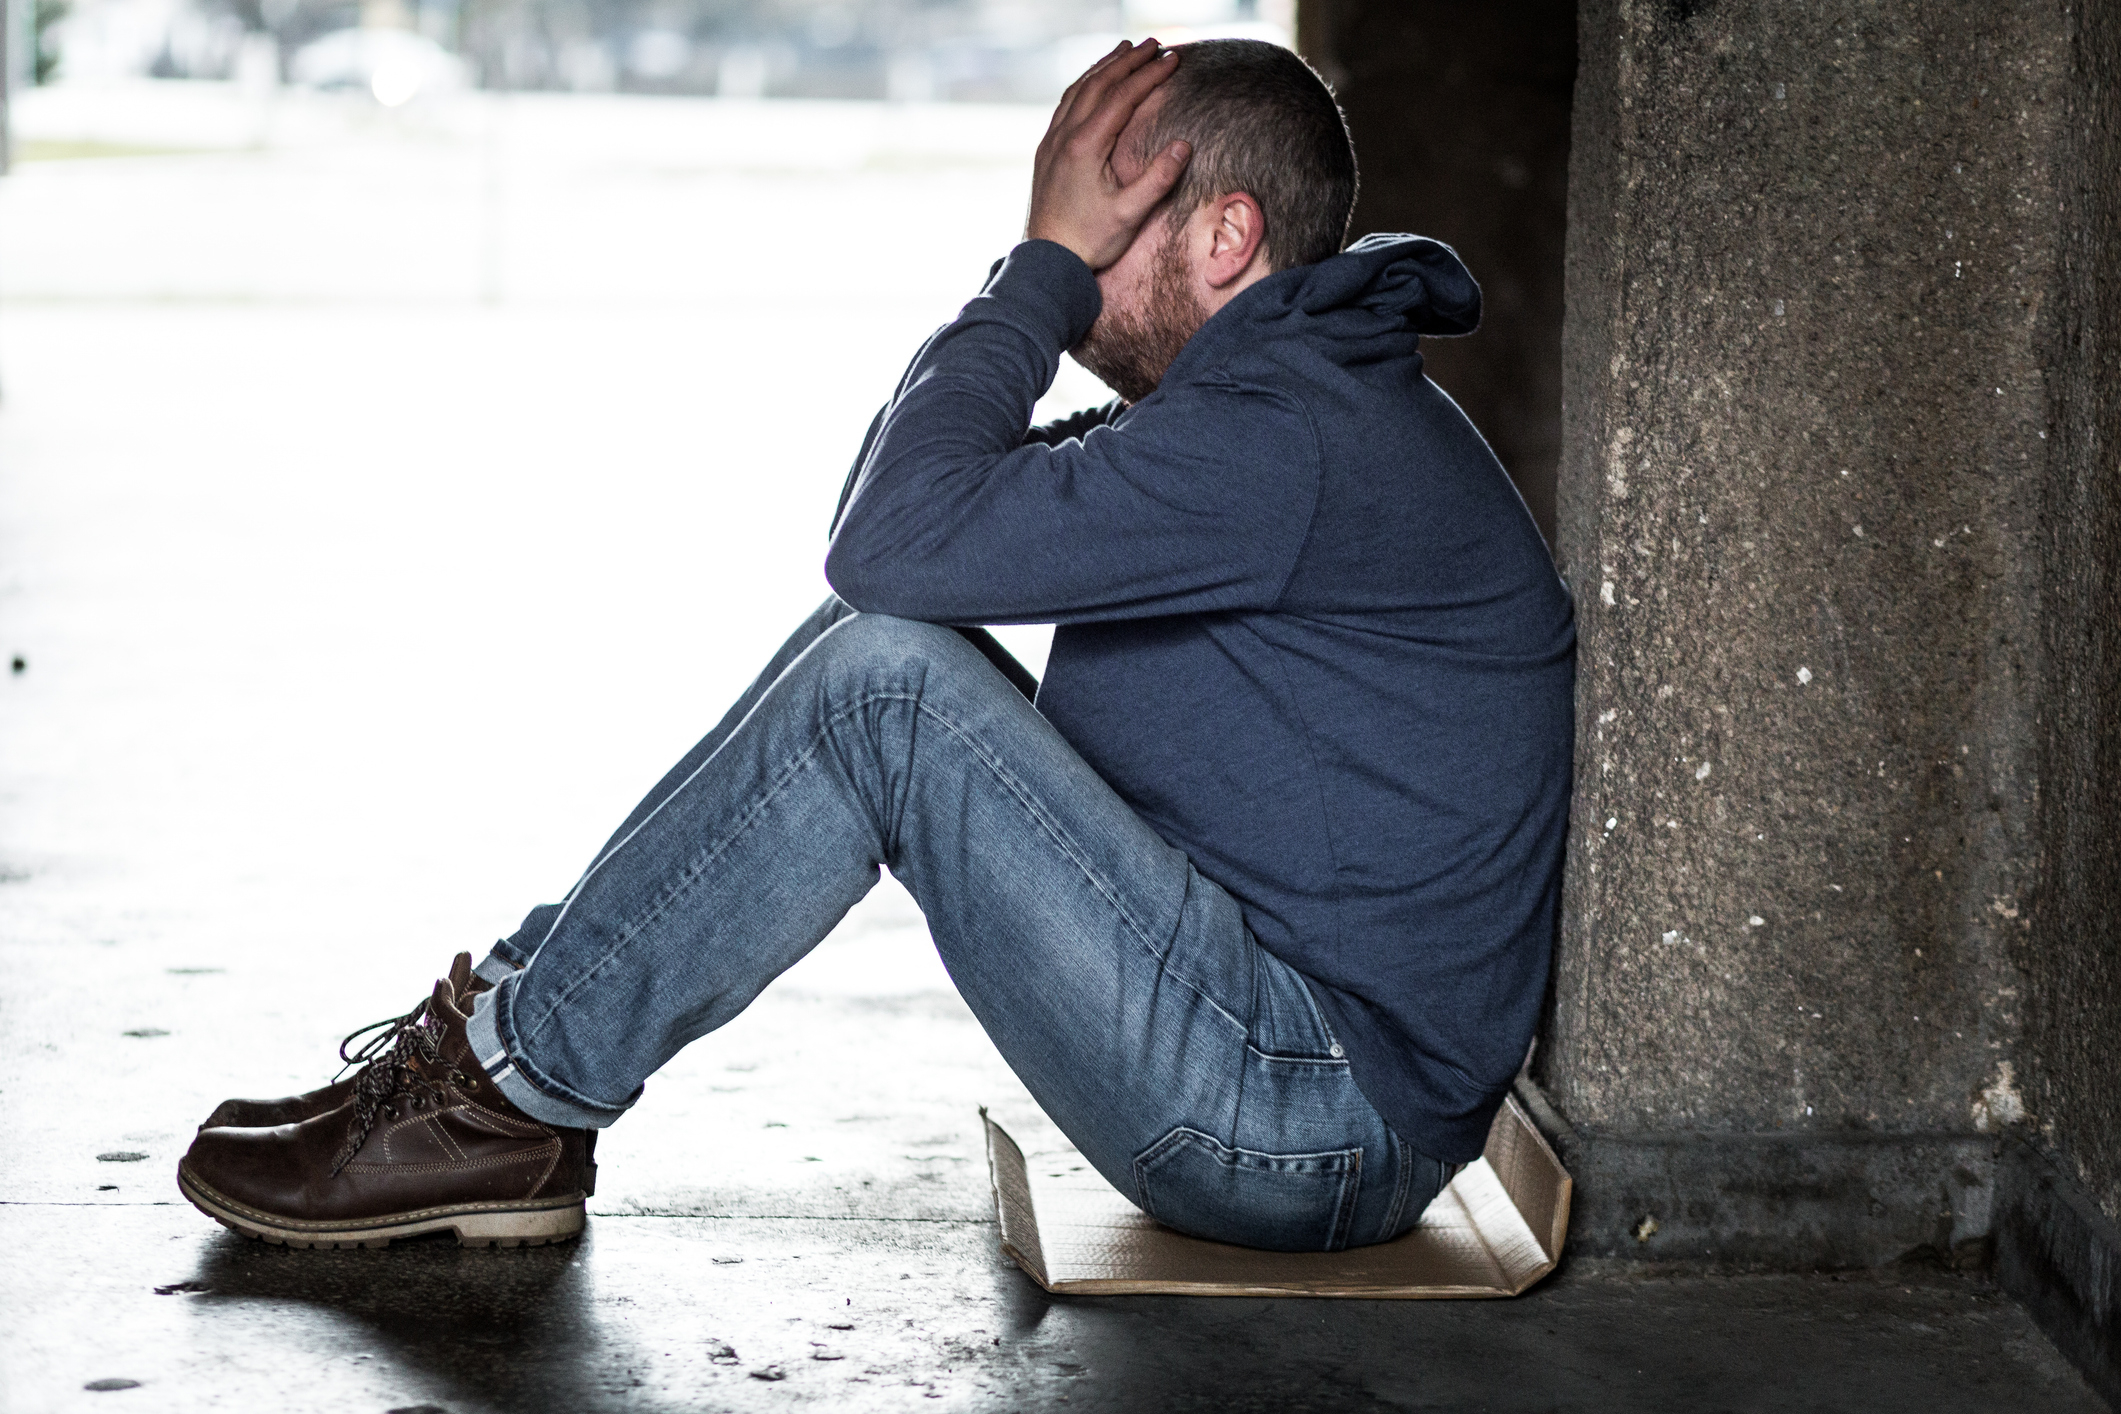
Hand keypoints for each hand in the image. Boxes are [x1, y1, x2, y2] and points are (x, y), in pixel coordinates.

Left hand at [1026, 40, 1192, 270]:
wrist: (1047, 260)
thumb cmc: (1090, 241)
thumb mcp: (1130, 214)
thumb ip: (1158, 179)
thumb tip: (1185, 145)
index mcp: (1085, 146)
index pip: (1122, 97)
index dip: (1150, 75)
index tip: (1173, 58)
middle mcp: (1064, 136)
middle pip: (1100, 83)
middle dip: (1129, 60)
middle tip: (1154, 43)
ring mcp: (1052, 141)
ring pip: (1079, 90)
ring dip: (1105, 67)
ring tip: (1125, 50)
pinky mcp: (1047, 151)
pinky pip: (1066, 105)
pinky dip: (1084, 85)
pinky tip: (1093, 82)